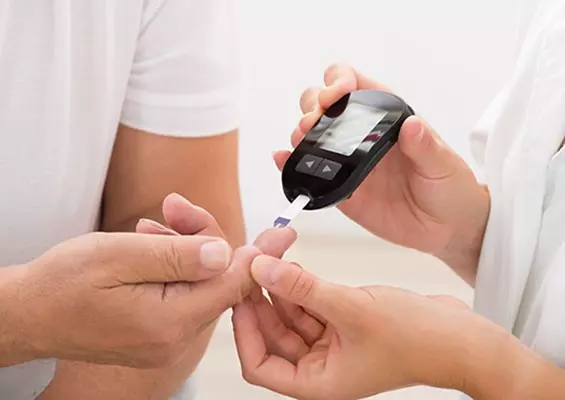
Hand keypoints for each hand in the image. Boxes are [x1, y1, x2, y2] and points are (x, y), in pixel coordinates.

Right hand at [0, 197, 295, 369]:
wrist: (28, 313)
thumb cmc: (62, 284)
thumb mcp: (118, 255)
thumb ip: (177, 255)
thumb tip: (226, 253)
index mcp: (170, 321)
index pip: (232, 284)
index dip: (259, 255)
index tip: (283, 233)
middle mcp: (175, 337)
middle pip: (216, 279)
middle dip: (202, 237)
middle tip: (175, 208)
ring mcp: (166, 338)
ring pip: (199, 282)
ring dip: (182, 247)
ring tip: (150, 227)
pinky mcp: (157, 332)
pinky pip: (182, 292)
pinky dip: (173, 265)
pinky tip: (152, 243)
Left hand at [232, 256, 522, 399]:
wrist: (460, 336)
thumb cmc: (418, 339)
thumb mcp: (352, 309)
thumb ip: (302, 289)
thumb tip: (261, 268)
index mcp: (318, 381)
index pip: (260, 365)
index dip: (244, 331)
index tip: (238, 296)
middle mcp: (321, 366)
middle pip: (273, 334)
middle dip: (260, 300)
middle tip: (250, 265)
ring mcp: (333, 344)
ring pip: (290, 316)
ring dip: (279, 288)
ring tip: (271, 257)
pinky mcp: (344, 323)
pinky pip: (310, 305)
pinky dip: (300, 286)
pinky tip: (292, 265)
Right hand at [275, 64, 489, 282]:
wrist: (446, 229)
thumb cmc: (450, 188)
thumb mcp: (444, 165)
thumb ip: (426, 147)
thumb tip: (412, 126)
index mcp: (386, 118)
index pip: (355, 84)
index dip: (339, 81)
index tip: (336, 94)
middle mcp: (362, 136)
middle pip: (323, 104)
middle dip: (312, 105)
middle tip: (315, 121)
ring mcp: (348, 161)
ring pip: (312, 134)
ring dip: (300, 131)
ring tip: (301, 139)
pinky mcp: (341, 189)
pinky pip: (311, 173)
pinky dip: (292, 164)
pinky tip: (284, 160)